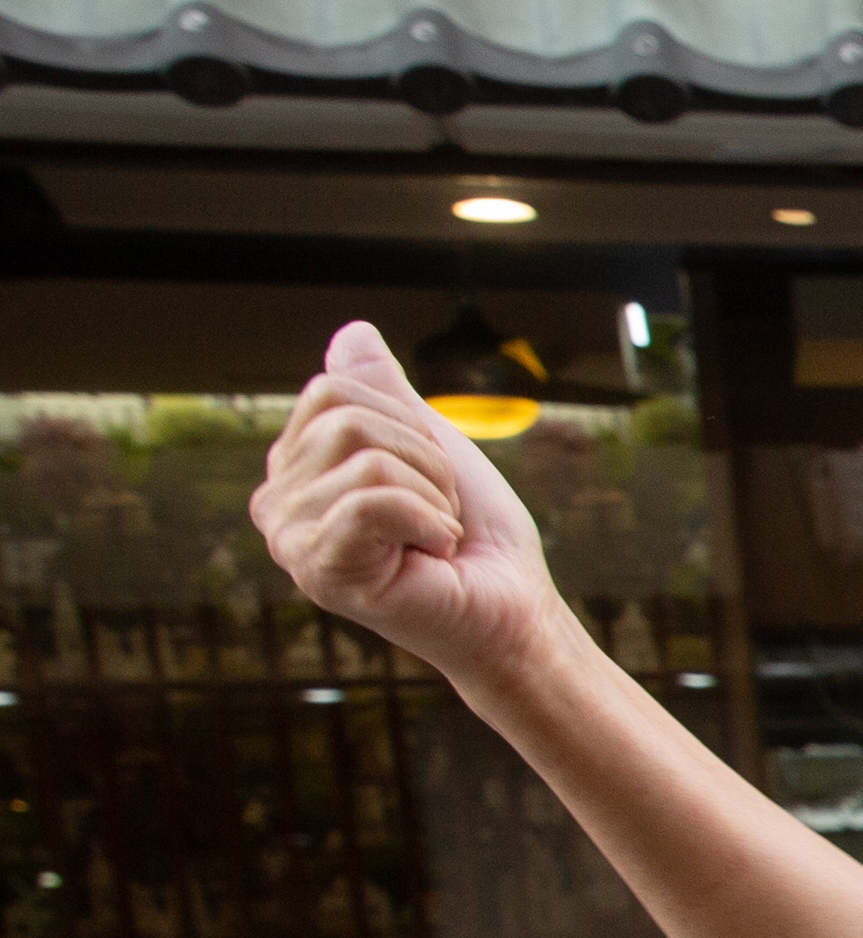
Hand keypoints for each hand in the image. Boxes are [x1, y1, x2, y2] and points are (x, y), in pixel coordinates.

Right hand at [250, 324, 578, 694]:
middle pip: (346, 418)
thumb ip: (385, 392)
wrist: (513, 607)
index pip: (333, 389)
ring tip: (434, 539)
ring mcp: (290, 540)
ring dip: (431, 495)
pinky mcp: (318, 572)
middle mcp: (275, 502)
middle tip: (437, 514)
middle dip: (423, 460)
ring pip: (366, 457)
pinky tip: (433, 557)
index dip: (407, 426)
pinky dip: (428, 520)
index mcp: (294, 467)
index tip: (430, 480)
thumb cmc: (474, 532)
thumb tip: (352, 330)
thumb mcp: (430, 442)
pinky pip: (372, 499)